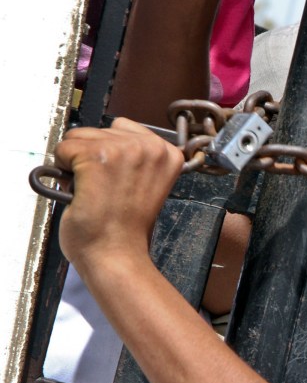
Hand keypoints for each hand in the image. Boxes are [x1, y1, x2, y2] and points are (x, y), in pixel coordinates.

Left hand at [54, 118, 183, 267]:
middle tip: (105, 189)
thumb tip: (102, 141)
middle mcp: (150, 146)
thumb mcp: (147, 182)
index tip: (118, 178)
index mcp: (168, 153)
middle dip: (92, 156)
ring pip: (78, 137)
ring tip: (94, 190)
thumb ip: (136, 159)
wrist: (117, 253)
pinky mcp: (97, 156)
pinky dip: (63, 171)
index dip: (112, 152)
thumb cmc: (126, 228)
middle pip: (99, 130)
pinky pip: (63, 150)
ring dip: (77, 163)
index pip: (123, 128)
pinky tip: (82, 191)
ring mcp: (124, 149)